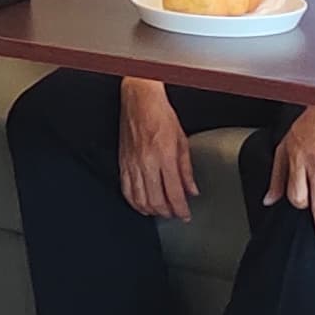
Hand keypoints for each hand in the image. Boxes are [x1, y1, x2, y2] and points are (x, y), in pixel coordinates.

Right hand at [117, 79, 195, 220]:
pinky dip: (134, 201)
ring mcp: (132, 163)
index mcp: (164, 156)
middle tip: (174, 214)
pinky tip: (141, 204)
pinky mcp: (122, 162)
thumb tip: (192, 189)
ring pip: (140, 199)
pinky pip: (126, 189)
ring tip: (160, 211)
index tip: (185, 215)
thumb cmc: (160, 114)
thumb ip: (187, 169)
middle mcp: (147, 162)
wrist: (139, 99)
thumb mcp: (182, 140)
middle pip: (156, 200)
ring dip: (151, 210)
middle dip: (167, 213)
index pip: (174, 193)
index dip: (181, 209)